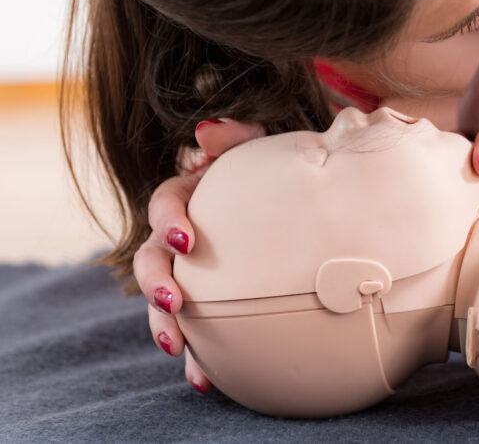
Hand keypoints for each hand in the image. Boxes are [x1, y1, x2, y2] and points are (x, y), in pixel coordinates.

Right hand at [133, 118, 263, 392]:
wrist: (295, 197)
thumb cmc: (271, 169)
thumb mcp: (259, 146)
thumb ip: (236, 136)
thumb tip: (206, 131)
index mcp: (189, 194)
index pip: (166, 204)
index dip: (170, 222)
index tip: (187, 243)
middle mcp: (180, 235)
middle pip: (152, 258)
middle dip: (156, 283)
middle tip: (174, 302)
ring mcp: (191, 270)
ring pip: (164, 299)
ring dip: (164, 323)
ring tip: (176, 348)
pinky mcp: (208, 299)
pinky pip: (197, 329)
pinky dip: (198, 355)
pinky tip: (205, 378)